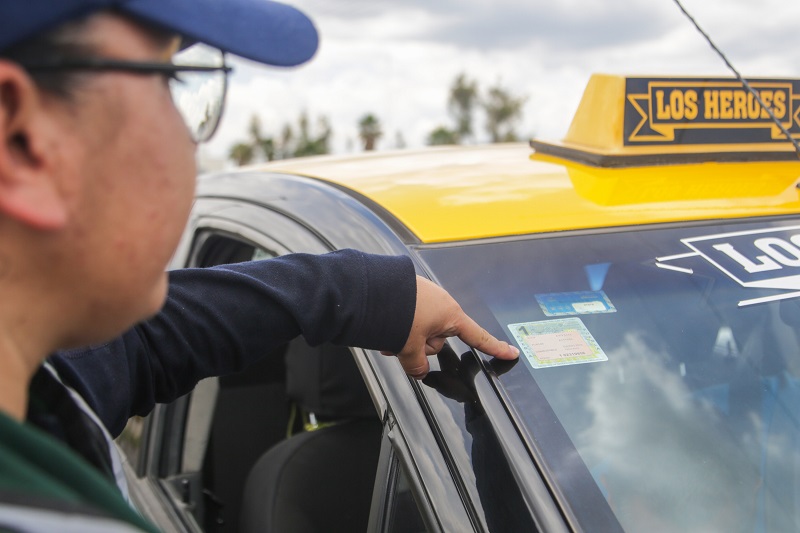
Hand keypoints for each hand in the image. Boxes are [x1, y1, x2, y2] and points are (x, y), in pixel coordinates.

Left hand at [382, 276, 518, 378]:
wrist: (370, 289)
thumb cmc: (396, 312)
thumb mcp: (409, 347)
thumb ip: (417, 365)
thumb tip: (419, 371)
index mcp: (450, 314)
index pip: (478, 336)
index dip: (495, 347)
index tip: (511, 352)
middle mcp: (441, 303)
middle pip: (438, 340)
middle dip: (420, 347)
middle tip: (403, 346)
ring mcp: (424, 297)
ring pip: (420, 331)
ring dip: (404, 339)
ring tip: (388, 335)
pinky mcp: (408, 293)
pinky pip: (408, 318)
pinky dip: (397, 327)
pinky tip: (384, 326)